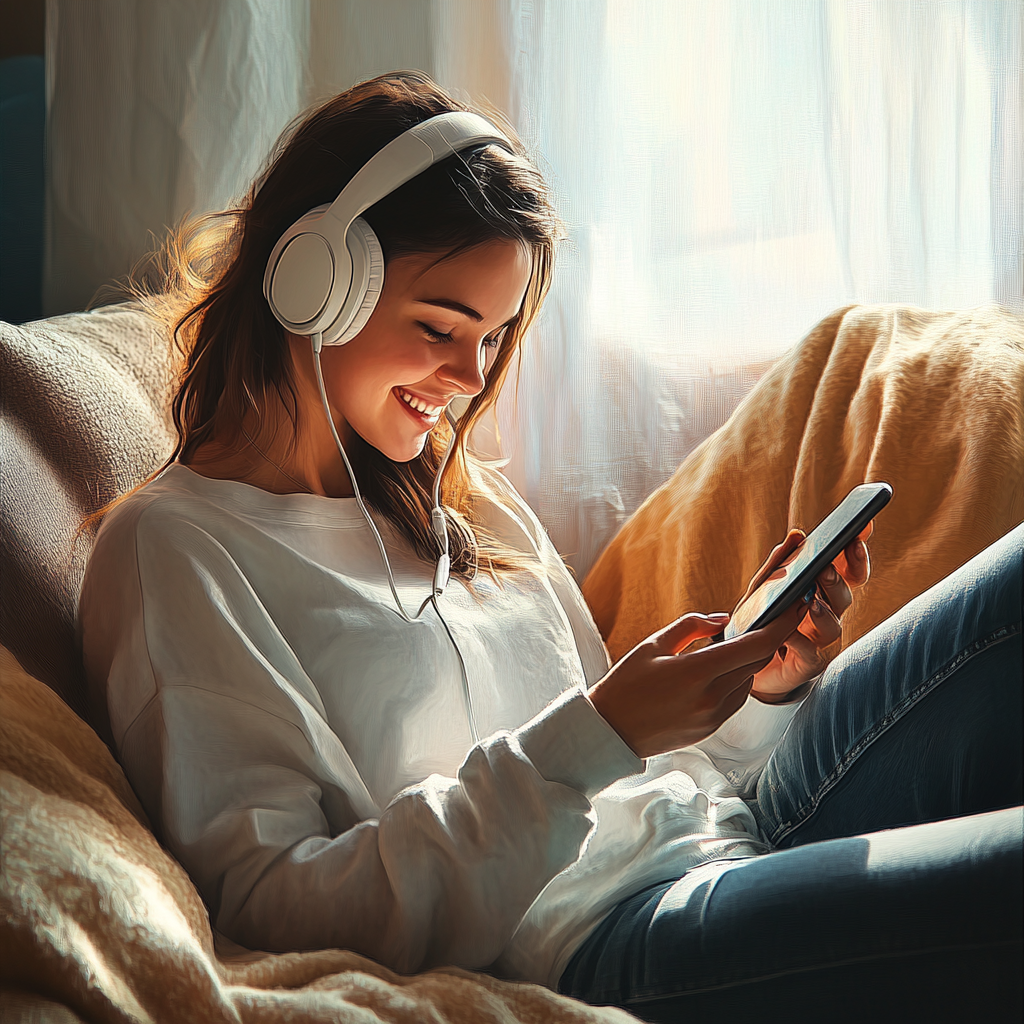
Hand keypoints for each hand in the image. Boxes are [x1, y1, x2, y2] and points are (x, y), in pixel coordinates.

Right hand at [588, 598, 809, 757]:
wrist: (609, 731)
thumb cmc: (625, 683)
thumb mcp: (652, 645)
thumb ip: (691, 626)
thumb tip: (723, 618)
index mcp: (696, 672)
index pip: (756, 646)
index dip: (783, 625)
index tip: (799, 606)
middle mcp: (711, 698)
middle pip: (758, 662)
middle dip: (767, 639)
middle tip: (770, 617)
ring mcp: (713, 717)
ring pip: (748, 681)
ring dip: (748, 661)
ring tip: (734, 644)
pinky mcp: (710, 730)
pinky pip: (736, 698)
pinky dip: (736, 680)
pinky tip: (721, 669)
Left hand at [743, 522, 872, 702]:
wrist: (748, 662)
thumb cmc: (763, 619)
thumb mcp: (764, 588)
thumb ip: (779, 563)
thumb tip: (797, 535)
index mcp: (823, 593)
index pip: (849, 570)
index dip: (857, 551)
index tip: (861, 528)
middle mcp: (828, 615)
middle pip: (844, 595)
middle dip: (837, 580)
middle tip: (826, 567)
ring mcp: (821, 641)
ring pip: (834, 626)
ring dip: (824, 612)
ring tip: (810, 602)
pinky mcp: (808, 663)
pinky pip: (808, 651)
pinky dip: (798, 640)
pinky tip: (787, 632)